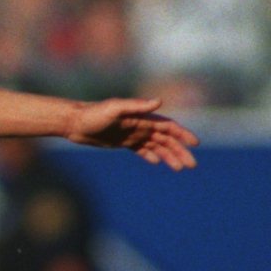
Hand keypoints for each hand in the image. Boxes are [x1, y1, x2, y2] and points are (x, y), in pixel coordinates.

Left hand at [64, 99, 199, 169]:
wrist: (75, 123)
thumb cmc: (94, 114)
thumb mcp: (115, 108)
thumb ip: (137, 106)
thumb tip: (159, 101)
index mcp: (143, 117)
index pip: (168, 127)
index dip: (183, 134)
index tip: (195, 144)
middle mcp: (141, 125)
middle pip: (166, 139)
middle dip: (180, 151)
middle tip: (192, 165)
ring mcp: (132, 134)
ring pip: (156, 146)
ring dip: (169, 156)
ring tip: (179, 169)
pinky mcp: (122, 142)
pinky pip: (141, 150)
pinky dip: (150, 155)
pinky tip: (156, 162)